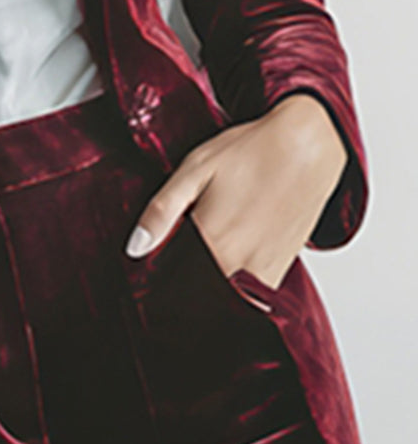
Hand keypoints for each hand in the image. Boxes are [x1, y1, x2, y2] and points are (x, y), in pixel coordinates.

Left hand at [123, 93, 348, 289]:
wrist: (309, 146)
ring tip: (201, 266)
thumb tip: (135, 248)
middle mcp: (239, 264)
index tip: (151, 276)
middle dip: (184, 289)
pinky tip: (228, 264)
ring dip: (212, 290)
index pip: (173, 283)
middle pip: (200, 295)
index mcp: (212, 241)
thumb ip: (162, 211)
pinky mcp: (281, 268)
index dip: (160, 282)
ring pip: (227, 297)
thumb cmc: (251, 152)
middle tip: (176, 268)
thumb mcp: (195, 170)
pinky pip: (252, 293)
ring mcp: (263, 270)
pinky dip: (237, 287)